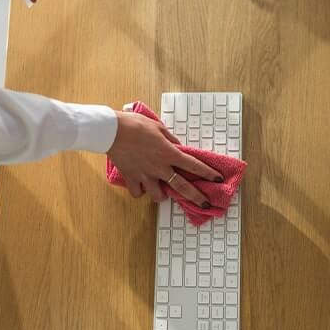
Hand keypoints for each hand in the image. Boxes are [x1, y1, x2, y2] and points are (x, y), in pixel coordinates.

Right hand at [108, 112, 222, 206]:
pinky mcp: (131, 178)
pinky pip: (138, 192)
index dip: (208, 173)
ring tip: (162, 190)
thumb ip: (170, 140)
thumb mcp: (158, 127)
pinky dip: (140, 191)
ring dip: (162, 194)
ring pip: (158, 196)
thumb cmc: (135, 125)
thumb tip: (177, 146)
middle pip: (182, 187)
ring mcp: (145, 175)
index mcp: (169, 153)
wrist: (112, 131)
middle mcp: (159, 167)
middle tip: (205, 204)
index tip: (217, 179)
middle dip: (196, 197)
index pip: (194, 165)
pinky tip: (141, 185)